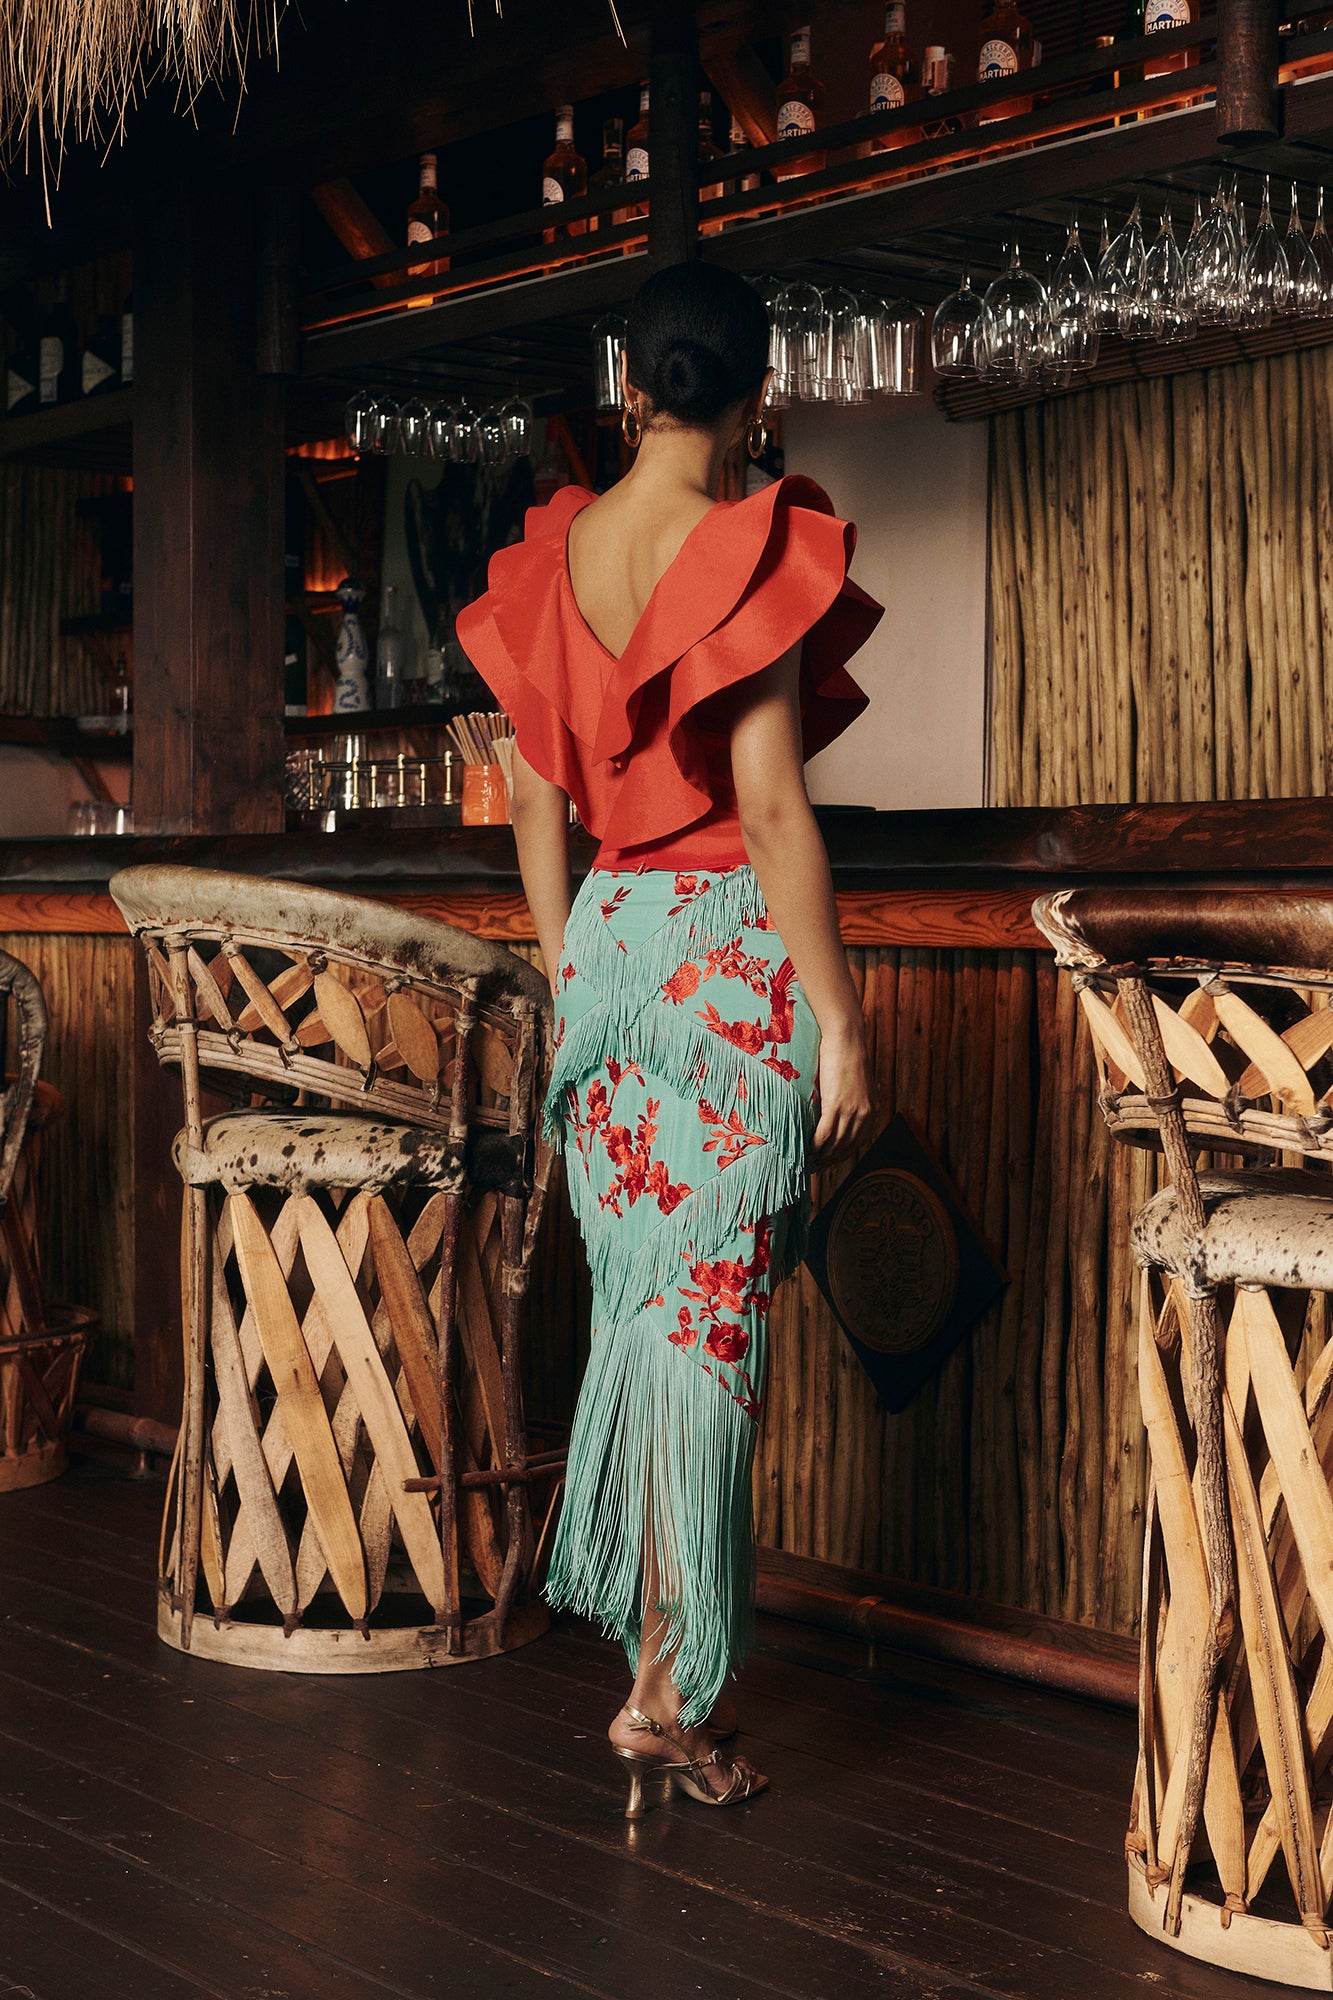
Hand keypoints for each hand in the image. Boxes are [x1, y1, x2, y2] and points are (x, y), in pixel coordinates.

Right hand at [811, 1023, 873, 1167]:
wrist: (846, 1038)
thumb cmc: (847, 1055)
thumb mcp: (856, 1082)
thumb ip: (852, 1099)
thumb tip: (838, 1110)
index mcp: (872, 1109)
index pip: (858, 1141)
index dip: (844, 1154)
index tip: (831, 1161)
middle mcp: (865, 1113)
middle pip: (847, 1146)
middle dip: (832, 1159)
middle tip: (818, 1167)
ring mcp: (851, 1110)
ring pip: (836, 1142)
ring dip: (823, 1155)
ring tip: (811, 1161)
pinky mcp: (836, 1104)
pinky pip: (825, 1132)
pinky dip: (816, 1144)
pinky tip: (808, 1149)